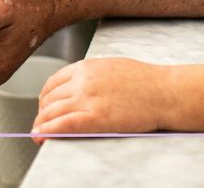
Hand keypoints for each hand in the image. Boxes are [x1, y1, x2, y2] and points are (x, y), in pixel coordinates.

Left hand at [32, 58, 174, 137]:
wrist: (164, 92)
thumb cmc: (145, 81)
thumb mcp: (111, 67)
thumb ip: (91, 75)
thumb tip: (77, 86)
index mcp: (86, 67)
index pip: (52, 82)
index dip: (44, 98)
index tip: (44, 107)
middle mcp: (83, 81)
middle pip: (49, 99)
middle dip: (41, 113)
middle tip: (41, 124)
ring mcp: (88, 99)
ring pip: (51, 112)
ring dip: (41, 125)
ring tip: (39, 134)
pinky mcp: (95, 118)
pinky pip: (62, 124)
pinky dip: (47, 131)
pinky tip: (41, 137)